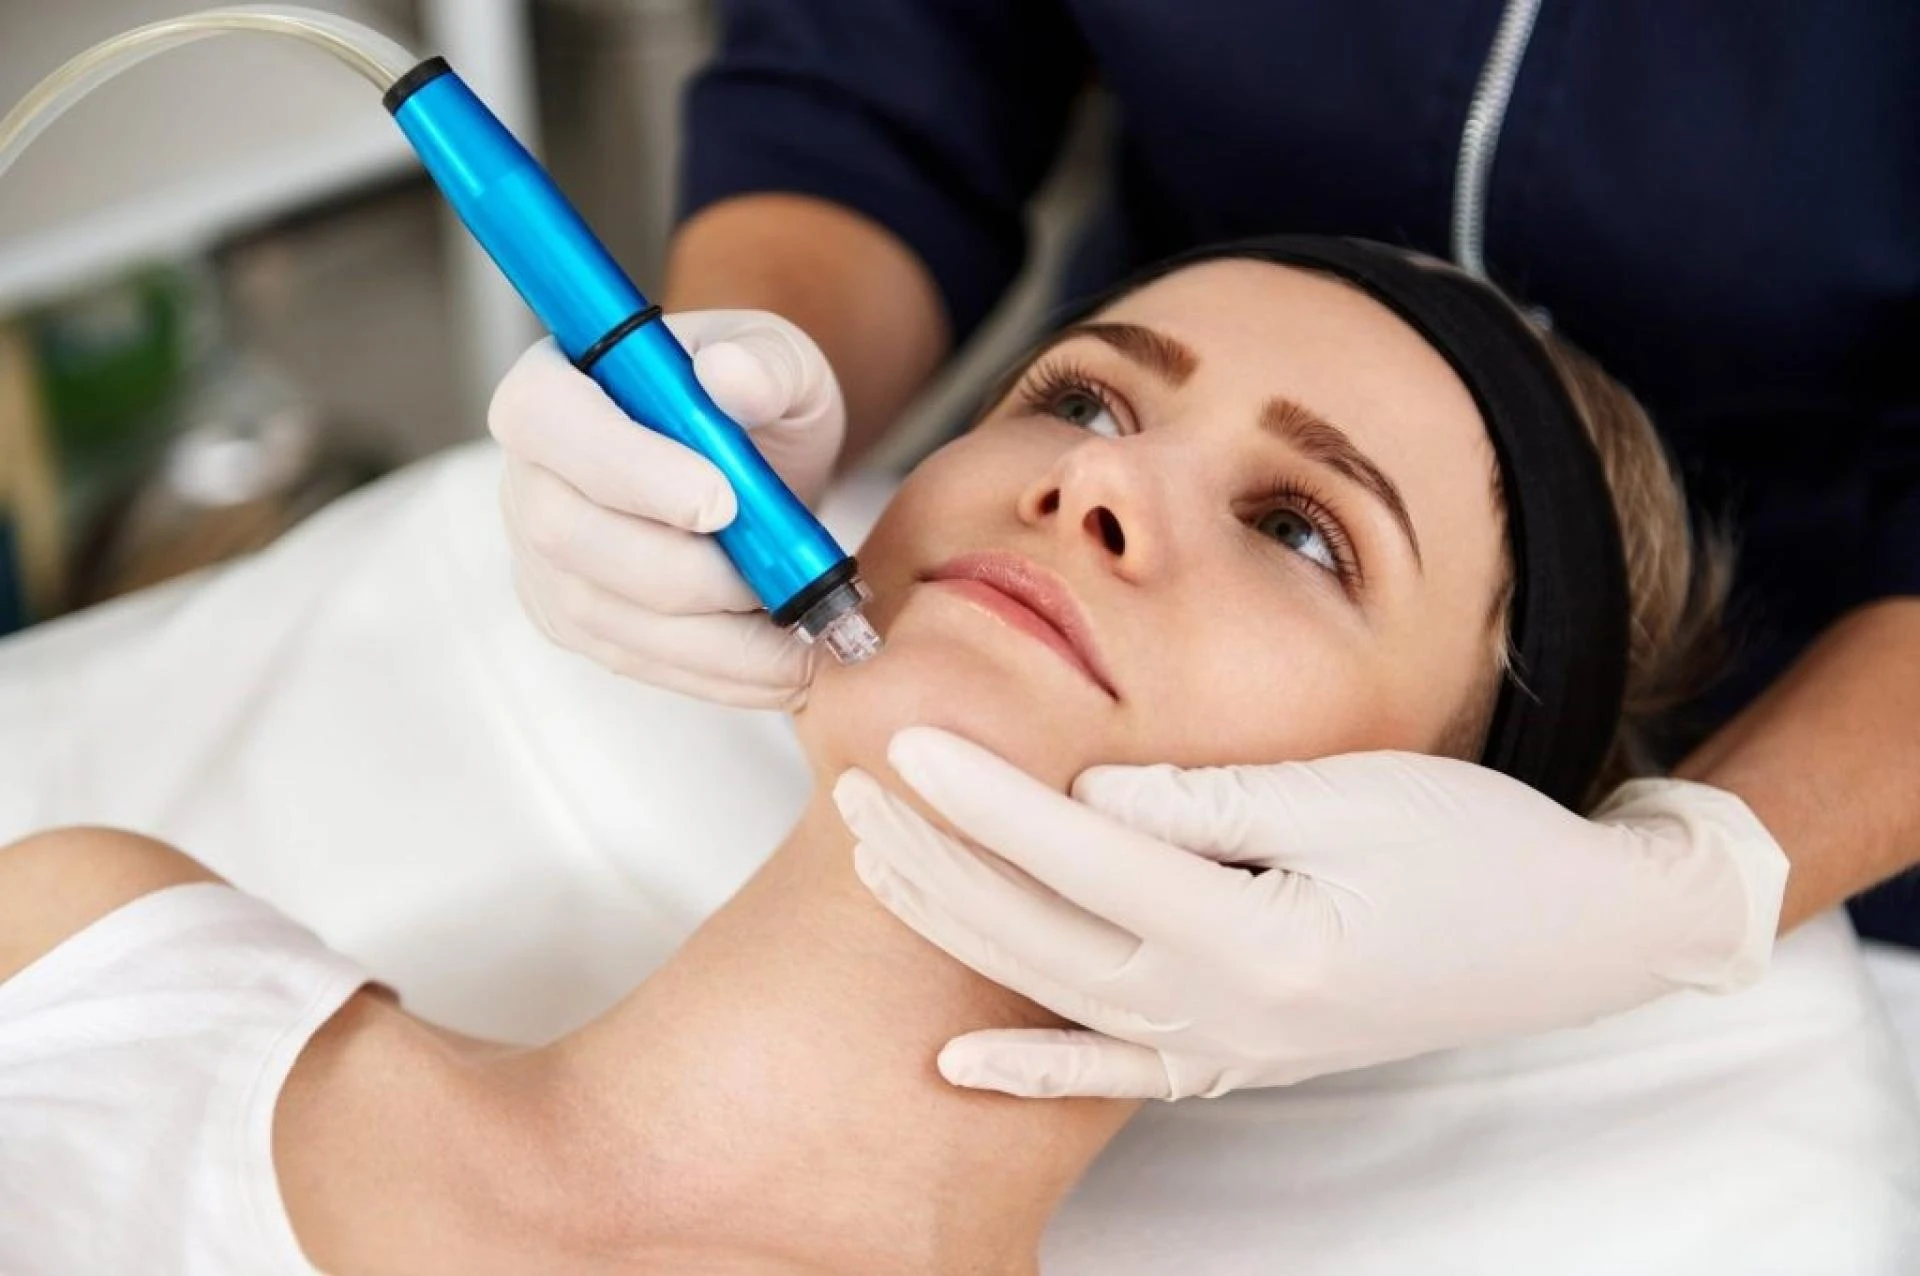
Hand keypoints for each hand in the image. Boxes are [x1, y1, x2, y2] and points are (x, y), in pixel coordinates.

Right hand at [491, 310, 846, 708]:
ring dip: (710, 637)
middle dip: (682, 569)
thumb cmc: (754, 405)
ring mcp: (540, 558)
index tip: (722, 503)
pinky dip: (713, 672)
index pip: (545, 418)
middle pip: (566, 533)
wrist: (759, 473)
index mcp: (553, 382)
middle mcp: (527, 474)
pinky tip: (779, 667)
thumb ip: (764, 362)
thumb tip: (730, 376)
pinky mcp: (574, 622)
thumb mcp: (780, 362)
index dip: (626, 466)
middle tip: (779, 580)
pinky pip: (632, 660)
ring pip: (601, 612)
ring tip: (801, 633)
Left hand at [834, 727, 1789, 1099]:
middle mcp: (1231, 1013)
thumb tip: (1091, 795)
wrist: (1580, 939)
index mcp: (1260, 937)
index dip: (982, 799)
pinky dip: (1034, 1072)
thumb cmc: (1484, 850)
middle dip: (938, 864)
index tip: (905, 743)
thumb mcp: (1356, 795)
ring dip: (961, 934)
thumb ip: (1211, 800)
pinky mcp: (1244, 1059)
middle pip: (1041, 935)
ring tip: (881, 868)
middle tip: (856, 794)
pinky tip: (961, 1065)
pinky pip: (1116, 1076)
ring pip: (1055, 997)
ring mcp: (1234, 1050)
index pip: (1078, 859)